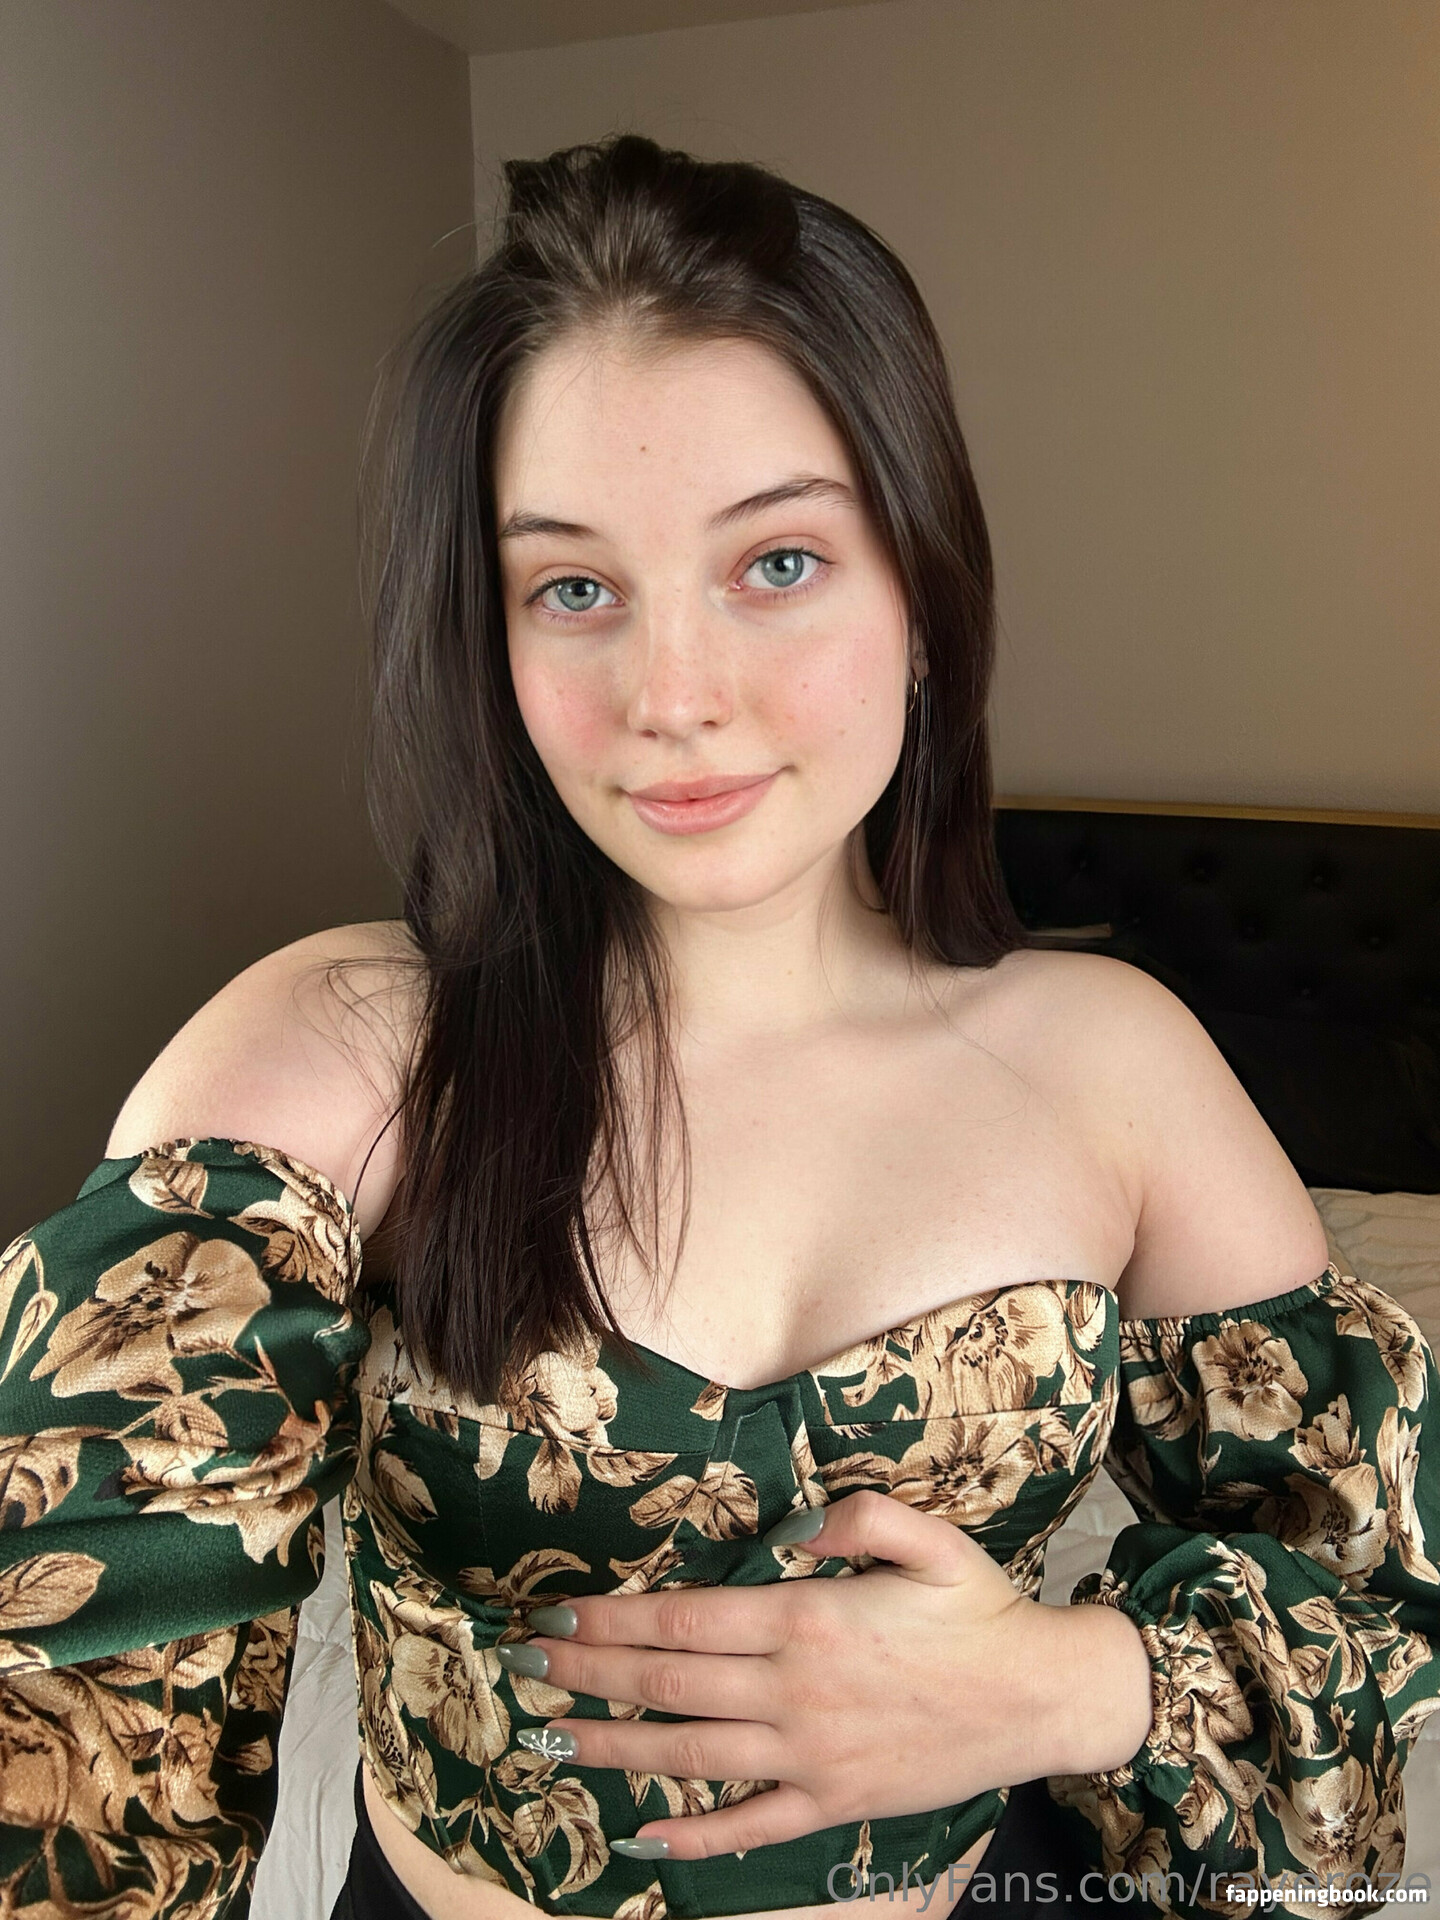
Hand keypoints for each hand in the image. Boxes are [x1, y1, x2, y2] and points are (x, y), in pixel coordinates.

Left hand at [500, 1489, 1148, 1859]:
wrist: (1039, 1698)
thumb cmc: (981, 1612)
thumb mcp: (930, 1539)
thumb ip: (857, 1516)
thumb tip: (790, 1525)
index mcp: (808, 1621)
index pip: (686, 1622)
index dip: (614, 1622)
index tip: (559, 1616)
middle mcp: (794, 1692)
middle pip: (669, 1684)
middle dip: (588, 1676)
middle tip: (525, 1666)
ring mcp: (810, 1756)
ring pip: (690, 1754)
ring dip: (614, 1747)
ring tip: (552, 1738)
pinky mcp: (833, 1802)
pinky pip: (750, 1825)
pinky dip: (693, 1836)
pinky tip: (643, 1836)